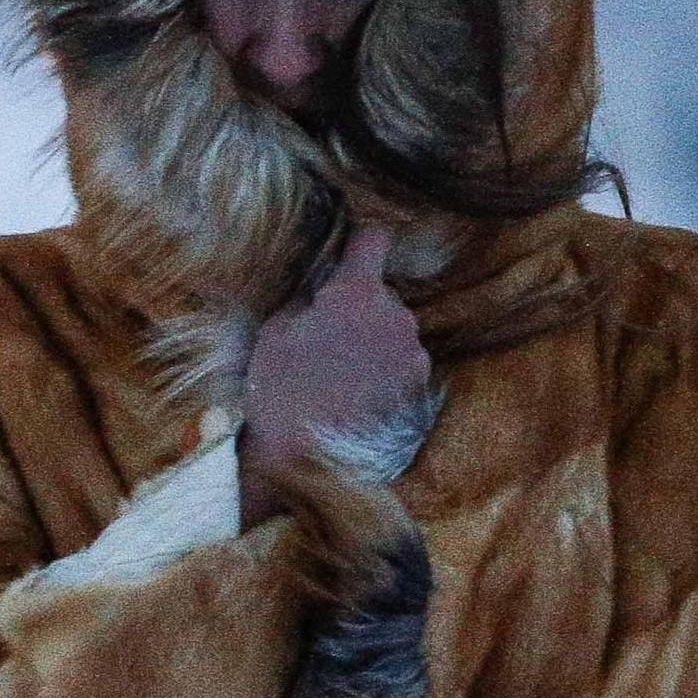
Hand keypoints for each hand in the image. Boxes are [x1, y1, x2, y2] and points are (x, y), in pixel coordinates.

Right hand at [238, 224, 428, 525]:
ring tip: (342, 373)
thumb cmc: (280, 389)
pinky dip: (385, 371)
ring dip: (374, 342)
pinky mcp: (421, 387)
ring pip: (394, 331)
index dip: (361, 242)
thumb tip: (321, 290)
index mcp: (356, 293)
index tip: (351, 251)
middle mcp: (395, 315)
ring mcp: (413, 353)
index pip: (374, 240)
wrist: (308, 458)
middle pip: (382, 294)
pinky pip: (403, 364)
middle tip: (329, 336)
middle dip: (360, 308)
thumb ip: (308, 299)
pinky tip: (357, 394)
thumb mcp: (276, 331)